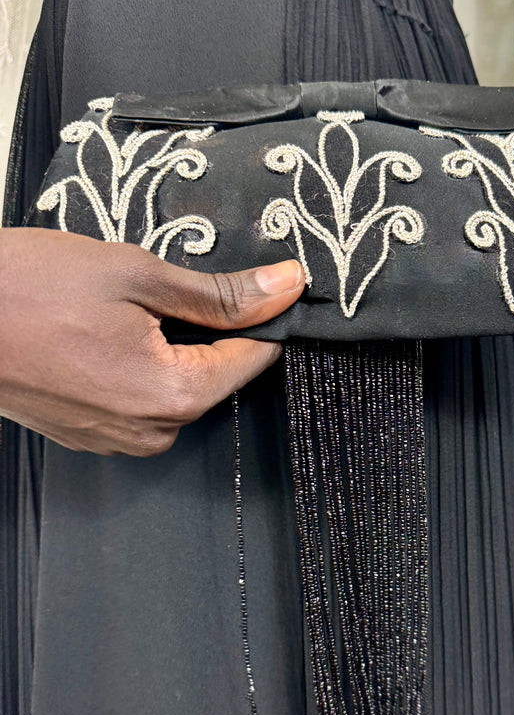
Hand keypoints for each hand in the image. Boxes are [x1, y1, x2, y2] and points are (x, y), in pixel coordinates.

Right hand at [0, 228, 304, 455]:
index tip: (260, 283)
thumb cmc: (27, 288)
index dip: (263, 315)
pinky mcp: (89, 433)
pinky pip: (139, 399)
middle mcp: (150, 432)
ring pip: (176, 387)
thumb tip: (285, 289)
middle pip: (215, 375)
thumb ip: (220, 293)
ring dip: (169, 346)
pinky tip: (102, 332)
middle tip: (164, 286)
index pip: (254, 358)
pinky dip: (136, 364)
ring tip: (121, 308)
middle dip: (208, 329)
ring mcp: (116, 439)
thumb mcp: (137, 275)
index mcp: (173, 397)